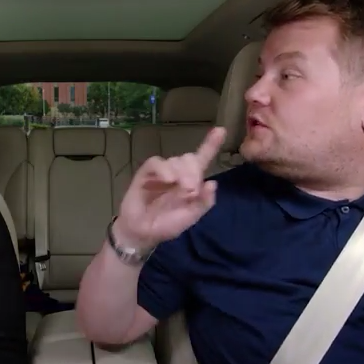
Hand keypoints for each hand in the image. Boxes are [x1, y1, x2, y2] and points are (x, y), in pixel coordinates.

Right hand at [114, 127, 225, 249]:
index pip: (202, 159)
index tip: (221, 130)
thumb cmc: (166, 225)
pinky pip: (156, 163)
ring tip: (182, 190)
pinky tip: (169, 179)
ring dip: (182, 173)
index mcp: (190, 182)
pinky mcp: (145, 174)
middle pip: (189, 158)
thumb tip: (212, 183)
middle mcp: (177, 174)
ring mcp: (161, 173)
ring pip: (175, 160)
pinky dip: (164, 169)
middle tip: (192, 190)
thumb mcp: (191, 217)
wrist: (143, 233)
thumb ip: (204, 202)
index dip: (211, 145)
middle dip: (194, 171)